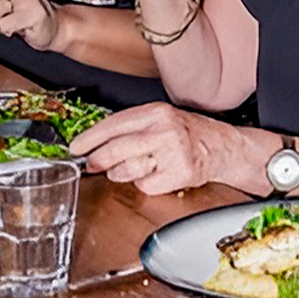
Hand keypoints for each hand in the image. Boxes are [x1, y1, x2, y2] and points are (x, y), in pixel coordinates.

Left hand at [70, 103, 254, 193]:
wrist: (222, 147)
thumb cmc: (188, 133)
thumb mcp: (161, 118)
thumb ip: (132, 127)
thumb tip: (97, 142)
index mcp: (156, 112)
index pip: (114, 124)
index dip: (91, 138)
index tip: (77, 147)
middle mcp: (164, 130)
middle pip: (116, 149)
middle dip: (98, 159)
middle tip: (92, 164)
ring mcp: (173, 153)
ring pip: (128, 169)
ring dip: (121, 173)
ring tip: (129, 168)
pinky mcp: (179, 174)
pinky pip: (146, 185)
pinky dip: (144, 183)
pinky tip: (154, 175)